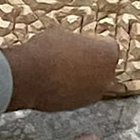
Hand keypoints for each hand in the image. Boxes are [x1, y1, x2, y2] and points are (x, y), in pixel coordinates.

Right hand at [3, 29, 120, 111]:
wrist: (30, 76)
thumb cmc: (48, 50)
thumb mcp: (65, 34)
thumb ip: (78, 42)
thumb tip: (75, 46)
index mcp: (109, 53)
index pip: (108, 47)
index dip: (94, 44)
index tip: (83, 43)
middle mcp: (107, 76)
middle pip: (103, 68)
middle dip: (92, 63)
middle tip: (73, 56)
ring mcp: (95, 93)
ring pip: (92, 83)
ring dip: (82, 78)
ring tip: (62, 69)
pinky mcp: (79, 106)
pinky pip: (79, 94)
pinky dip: (71, 89)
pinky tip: (57, 81)